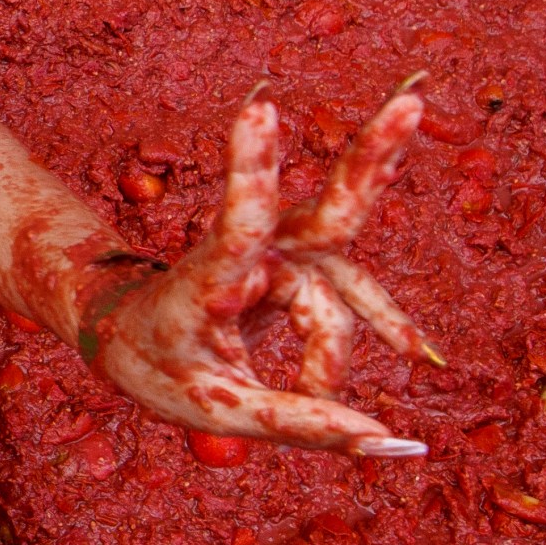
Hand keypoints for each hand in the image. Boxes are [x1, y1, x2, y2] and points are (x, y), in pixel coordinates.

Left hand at [87, 84, 435, 455]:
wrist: (127, 331)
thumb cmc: (161, 366)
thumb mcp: (220, 409)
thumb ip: (304, 424)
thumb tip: (396, 446)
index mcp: (207, 277)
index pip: (238, 224)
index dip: (251, 171)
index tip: (260, 109)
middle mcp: (249, 253)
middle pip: (324, 213)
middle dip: (371, 159)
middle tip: (412, 98)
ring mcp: (278, 254)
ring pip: (342, 290)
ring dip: (365, 325)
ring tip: (380, 273)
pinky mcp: (298, 266)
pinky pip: (349, 298)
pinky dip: (379, 325)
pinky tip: (418, 354)